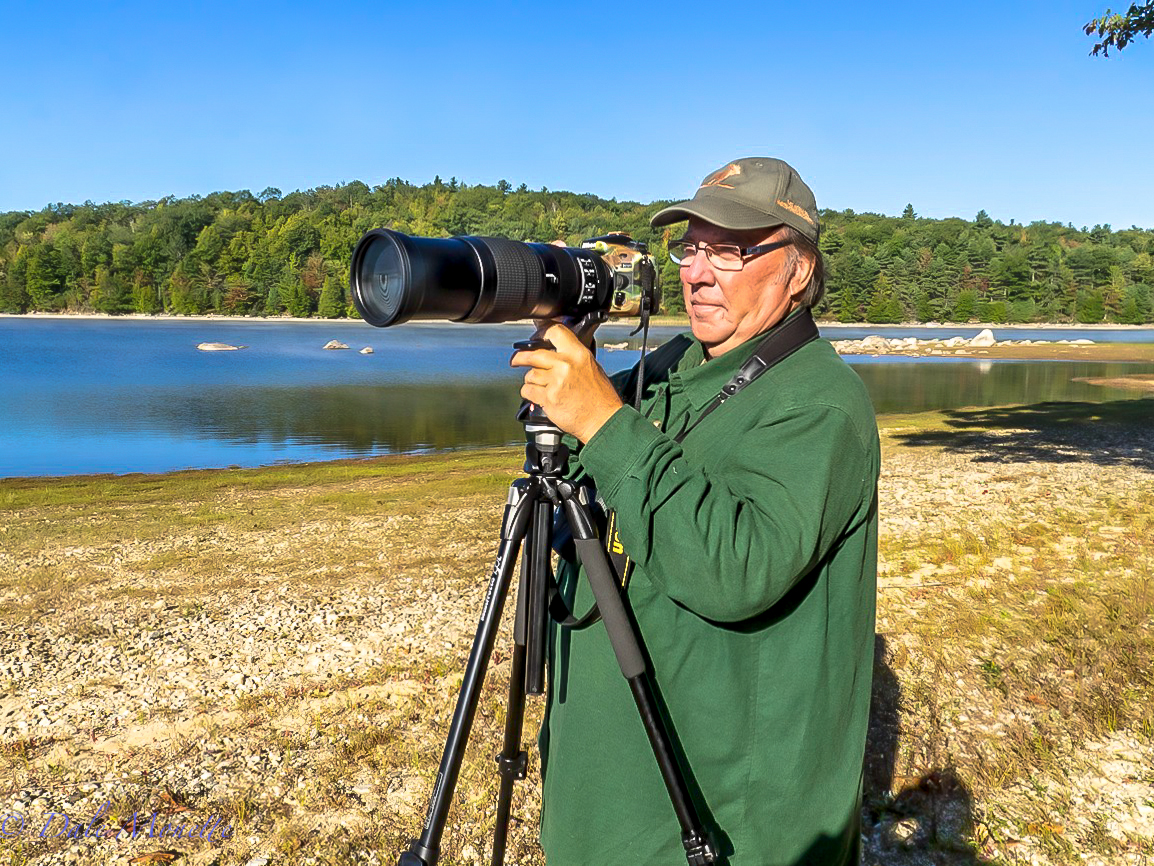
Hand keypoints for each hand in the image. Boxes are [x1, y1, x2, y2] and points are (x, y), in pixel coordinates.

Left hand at [510, 323, 622, 442]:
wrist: (603, 421)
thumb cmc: (600, 398)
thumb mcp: (592, 367)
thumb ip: (572, 357)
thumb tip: (554, 350)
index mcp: (578, 354)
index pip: (554, 331)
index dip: (540, 332)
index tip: (534, 337)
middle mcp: (566, 365)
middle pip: (533, 354)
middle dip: (521, 357)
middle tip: (517, 360)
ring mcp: (556, 381)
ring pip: (530, 374)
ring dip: (532, 381)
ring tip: (544, 387)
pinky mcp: (548, 398)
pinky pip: (528, 390)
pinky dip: (530, 394)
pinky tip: (540, 396)